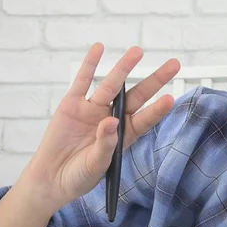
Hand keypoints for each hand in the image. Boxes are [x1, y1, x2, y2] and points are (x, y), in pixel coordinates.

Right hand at [23, 43, 179, 207]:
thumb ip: (105, 145)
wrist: (51, 178)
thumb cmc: (80, 176)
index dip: (157, 109)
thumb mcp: (95, 166)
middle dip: (155, 80)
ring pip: (112, 85)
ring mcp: (93, 110)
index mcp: (125, 135)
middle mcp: (113, 119)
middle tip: (174, 64)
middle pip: (137, 96)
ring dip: (124, 68)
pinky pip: (83, 82)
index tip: (170, 98)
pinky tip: (99, 48)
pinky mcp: (72, 105)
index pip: (145, 119)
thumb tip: (111, 121)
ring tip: (138, 51)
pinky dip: (90, 65)